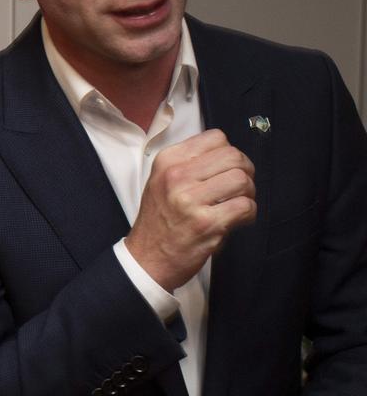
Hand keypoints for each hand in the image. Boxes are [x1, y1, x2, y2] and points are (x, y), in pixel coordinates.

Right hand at [126, 130, 255, 290]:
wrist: (147, 257)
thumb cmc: (159, 220)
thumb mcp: (161, 180)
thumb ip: (189, 162)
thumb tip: (228, 153)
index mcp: (167, 161)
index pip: (215, 138)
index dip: (228, 153)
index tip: (225, 169)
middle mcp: (176, 176)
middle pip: (234, 156)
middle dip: (245, 171)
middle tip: (238, 187)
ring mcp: (191, 200)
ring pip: (242, 179)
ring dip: (248, 193)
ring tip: (237, 203)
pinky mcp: (207, 223)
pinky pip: (245, 206)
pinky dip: (249, 213)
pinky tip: (236, 219)